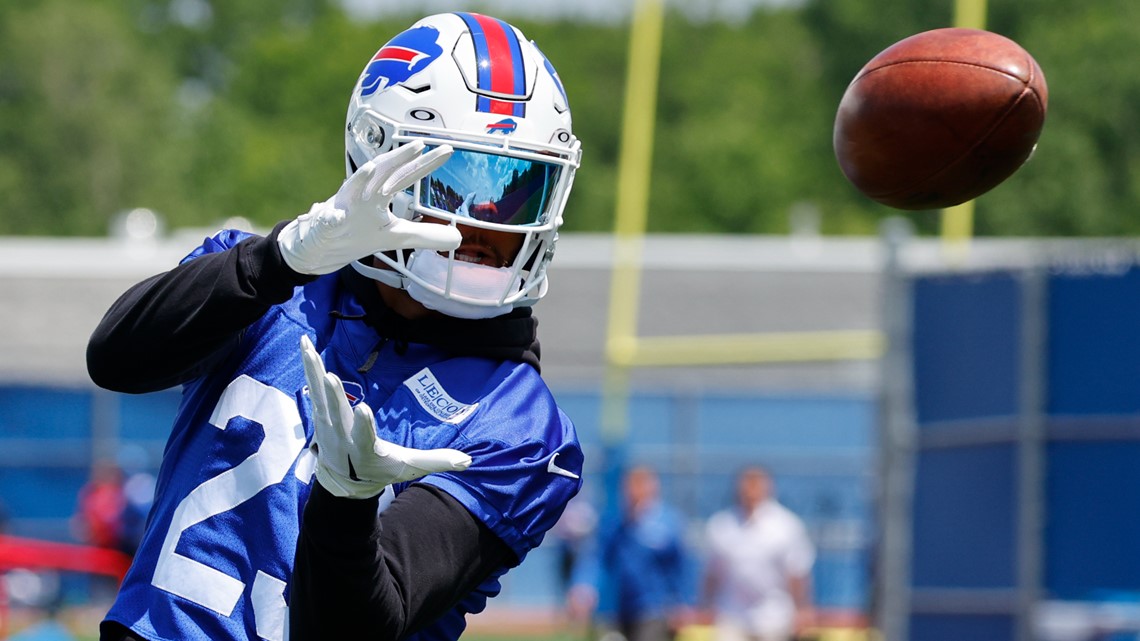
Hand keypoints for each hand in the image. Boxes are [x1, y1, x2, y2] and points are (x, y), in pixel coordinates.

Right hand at [278, 140, 461, 274]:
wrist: (324, 244)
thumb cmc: (360, 232)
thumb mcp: (397, 236)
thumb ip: (426, 235)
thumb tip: (457, 238)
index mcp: (381, 193)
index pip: (407, 174)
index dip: (427, 163)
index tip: (448, 150)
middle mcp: (364, 195)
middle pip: (384, 173)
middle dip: (400, 158)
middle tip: (421, 144)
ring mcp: (345, 208)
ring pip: (354, 189)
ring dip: (362, 178)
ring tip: (373, 167)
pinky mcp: (328, 226)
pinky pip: (329, 220)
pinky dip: (330, 217)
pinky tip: (334, 215)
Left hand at [300, 335, 471, 497]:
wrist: (344, 483)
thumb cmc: (380, 471)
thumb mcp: (409, 468)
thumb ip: (437, 461)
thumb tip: (469, 461)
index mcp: (365, 450)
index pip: (365, 438)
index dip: (365, 425)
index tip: (364, 409)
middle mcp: (342, 436)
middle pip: (337, 414)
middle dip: (334, 397)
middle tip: (329, 376)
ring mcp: (328, 424)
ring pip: (319, 395)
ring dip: (314, 371)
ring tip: (308, 347)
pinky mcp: (320, 413)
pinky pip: (312, 386)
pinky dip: (309, 366)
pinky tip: (306, 346)